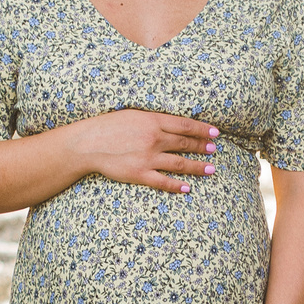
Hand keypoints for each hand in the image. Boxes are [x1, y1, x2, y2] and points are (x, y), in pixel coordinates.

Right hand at [69, 109, 218, 194]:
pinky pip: (162, 181)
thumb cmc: (108, 126)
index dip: (203, 129)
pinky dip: (176, 185)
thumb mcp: (132, 115)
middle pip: (185, 143)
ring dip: (197, 167)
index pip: (185, 125)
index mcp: (152, 121)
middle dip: (202, 147)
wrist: (87, 143)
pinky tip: (187, 188)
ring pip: (179, 163)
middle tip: (214, 150)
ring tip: (210, 169)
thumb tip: (172, 123)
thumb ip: (153, 119)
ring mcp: (148, 158)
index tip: (215, 133)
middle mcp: (154, 139)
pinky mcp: (139, 174)